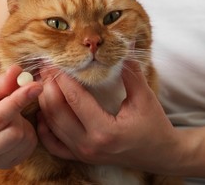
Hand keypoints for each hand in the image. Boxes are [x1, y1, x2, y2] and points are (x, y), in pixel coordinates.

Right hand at [0, 65, 42, 168]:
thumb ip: (1, 81)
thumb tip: (17, 71)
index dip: (18, 100)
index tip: (35, 86)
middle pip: (14, 133)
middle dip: (19, 113)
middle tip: (13, 101)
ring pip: (24, 139)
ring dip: (23, 122)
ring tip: (11, 114)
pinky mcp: (7, 163)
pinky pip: (29, 146)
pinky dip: (27, 132)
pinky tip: (15, 125)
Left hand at [37, 61, 182, 173]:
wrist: (160, 154)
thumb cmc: (154, 125)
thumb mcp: (145, 97)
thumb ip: (130, 72)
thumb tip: (120, 47)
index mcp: (106, 131)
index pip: (75, 98)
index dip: (62, 77)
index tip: (55, 60)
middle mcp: (89, 145)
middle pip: (57, 111)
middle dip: (48, 86)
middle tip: (45, 68)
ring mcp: (82, 154)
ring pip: (51, 126)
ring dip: (44, 102)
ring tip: (43, 81)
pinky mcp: (80, 157)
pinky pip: (53, 144)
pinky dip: (45, 127)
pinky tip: (44, 111)